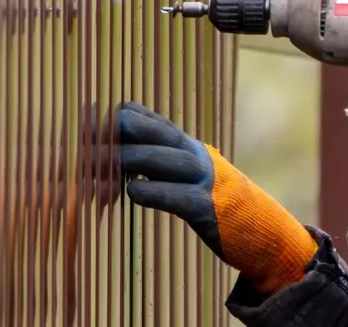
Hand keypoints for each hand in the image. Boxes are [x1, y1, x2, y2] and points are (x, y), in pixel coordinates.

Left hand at [115, 101, 316, 292]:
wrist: (259, 229)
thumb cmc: (209, 200)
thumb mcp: (182, 174)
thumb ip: (151, 159)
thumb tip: (109, 152)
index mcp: (186, 145)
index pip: (152, 120)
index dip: (121, 119)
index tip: (88, 119)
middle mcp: (197, 156)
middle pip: (162, 133)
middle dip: (130, 127)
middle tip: (95, 128)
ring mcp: (206, 180)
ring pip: (170, 160)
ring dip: (135, 157)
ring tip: (105, 160)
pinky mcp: (209, 209)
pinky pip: (180, 197)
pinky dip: (156, 192)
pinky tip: (134, 192)